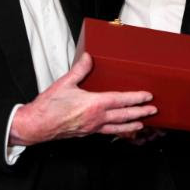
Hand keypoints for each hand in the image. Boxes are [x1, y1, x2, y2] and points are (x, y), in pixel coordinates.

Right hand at [9, 52, 156, 145]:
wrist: (36, 126)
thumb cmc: (48, 107)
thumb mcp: (64, 83)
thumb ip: (79, 70)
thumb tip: (89, 57)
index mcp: (93, 104)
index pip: (120, 100)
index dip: (136, 98)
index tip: (147, 96)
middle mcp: (96, 118)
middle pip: (124, 115)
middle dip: (140, 112)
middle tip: (153, 110)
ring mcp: (92, 127)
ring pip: (117, 127)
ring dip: (132, 125)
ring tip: (143, 123)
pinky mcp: (87, 132)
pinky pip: (107, 132)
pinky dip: (118, 131)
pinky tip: (121, 129)